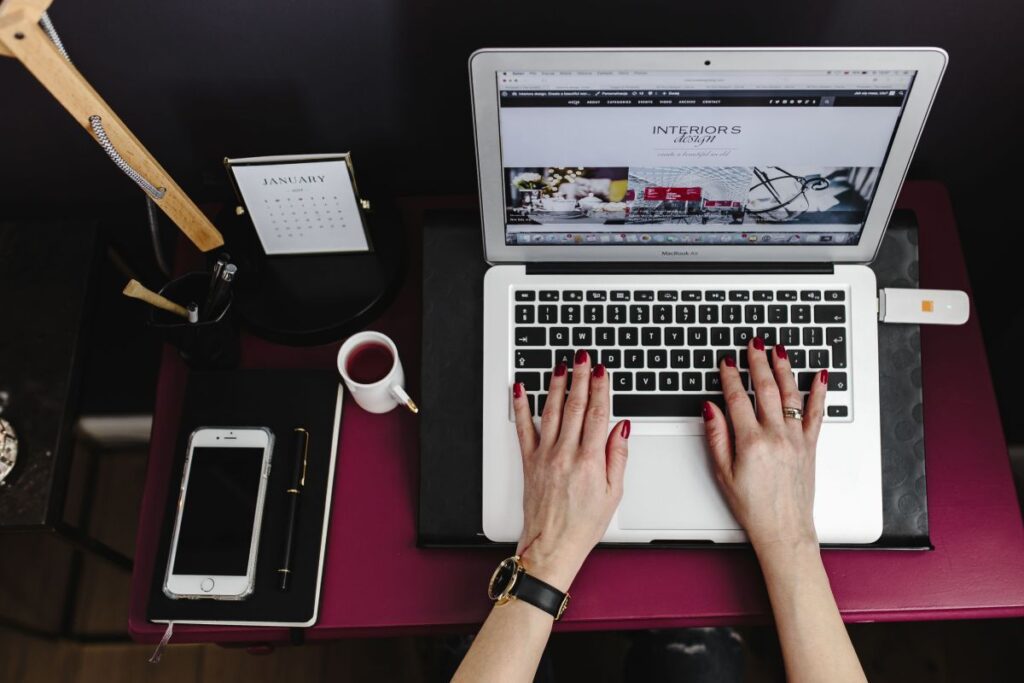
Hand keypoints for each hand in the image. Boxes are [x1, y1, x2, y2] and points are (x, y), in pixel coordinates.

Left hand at [511, 349, 629, 591]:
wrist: (551, 546)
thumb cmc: (583, 525)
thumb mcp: (614, 494)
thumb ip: (618, 456)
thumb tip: (621, 428)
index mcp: (590, 461)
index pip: (598, 414)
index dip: (601, 388)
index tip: (602, 370)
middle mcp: (566, 454)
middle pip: (575, 406)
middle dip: (580, 378)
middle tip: (582, 357)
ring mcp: (545, 456)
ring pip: (551, 412)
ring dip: (556, 385)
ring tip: (560, 366)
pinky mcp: (529, 461)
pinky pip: (524, 428)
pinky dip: (521, 406)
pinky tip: (521, 389)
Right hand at [703, 338, 827, 551]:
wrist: (784, 529)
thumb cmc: (753, 507)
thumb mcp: (723, 473)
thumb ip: (717, 436)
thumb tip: (711, 408)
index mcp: (751, 442)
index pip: (738, 398)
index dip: (730, 376)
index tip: (726, 362)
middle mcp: (776, 436)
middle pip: (766, 389)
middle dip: (758, 362)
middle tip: (753, 344)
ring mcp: (797, 439)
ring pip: (791, 394)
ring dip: (784, 368)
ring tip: (778, 350)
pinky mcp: (811, 445)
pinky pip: (817, 413)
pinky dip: (820, 392)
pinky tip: (820, 375)